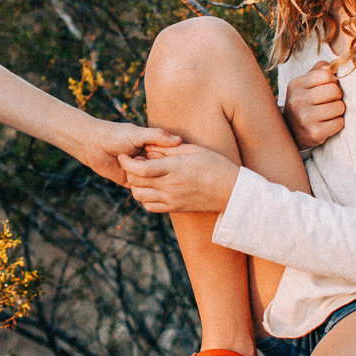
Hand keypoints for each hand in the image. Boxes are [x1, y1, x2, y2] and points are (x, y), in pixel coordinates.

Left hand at [71, 116, 180, 184]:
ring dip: (144, 179)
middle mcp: (148, 162)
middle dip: (155, 171)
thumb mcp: (137, 134)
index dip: (168, 161)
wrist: (91, 144)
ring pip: (150, 184)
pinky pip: (139, 191)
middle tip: (140, 161)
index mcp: (153, 149)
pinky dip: (138, 187)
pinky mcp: (129, 182)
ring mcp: (139, 174)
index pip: (169, 160)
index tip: (161, 158)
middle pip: (161, 174)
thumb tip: (179, 140)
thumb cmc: (115, 135)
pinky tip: (132, 178)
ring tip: (131, 166)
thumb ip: (157, 137)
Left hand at [120, 142, 238, 212]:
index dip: (127, 162)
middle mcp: (171, 185)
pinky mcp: (175, 208)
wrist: (232, 192)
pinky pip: (151, 207)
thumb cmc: (216, 165)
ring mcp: (172, 199)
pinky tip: (150, 188)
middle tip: (132, 162)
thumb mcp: (194, 150)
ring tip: (141, 175)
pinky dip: (145, 198)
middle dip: (129, 171)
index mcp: (175, 168)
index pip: (141, 168)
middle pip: (137, 182)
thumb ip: (169, 148)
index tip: (123, 155)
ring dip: (135, 185)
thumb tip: (149, 148)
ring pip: (140, 196)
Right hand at [282, 60, 343, 150]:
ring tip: (328, 113)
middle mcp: (297, 101)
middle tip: (330, 101)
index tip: (328, 87)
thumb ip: (318, 71)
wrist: (291, 132)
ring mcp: (304, 118)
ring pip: (339, 107)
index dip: (333, 81)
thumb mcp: (305, 84)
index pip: (326, 75)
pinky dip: (337, 123)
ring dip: (338, 110)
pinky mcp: (314, 133)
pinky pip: (339, 123)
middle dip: (337, 96)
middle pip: (334, 90)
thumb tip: (331, 65)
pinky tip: (327, 123)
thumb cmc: (304, 103)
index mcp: (296, 85)